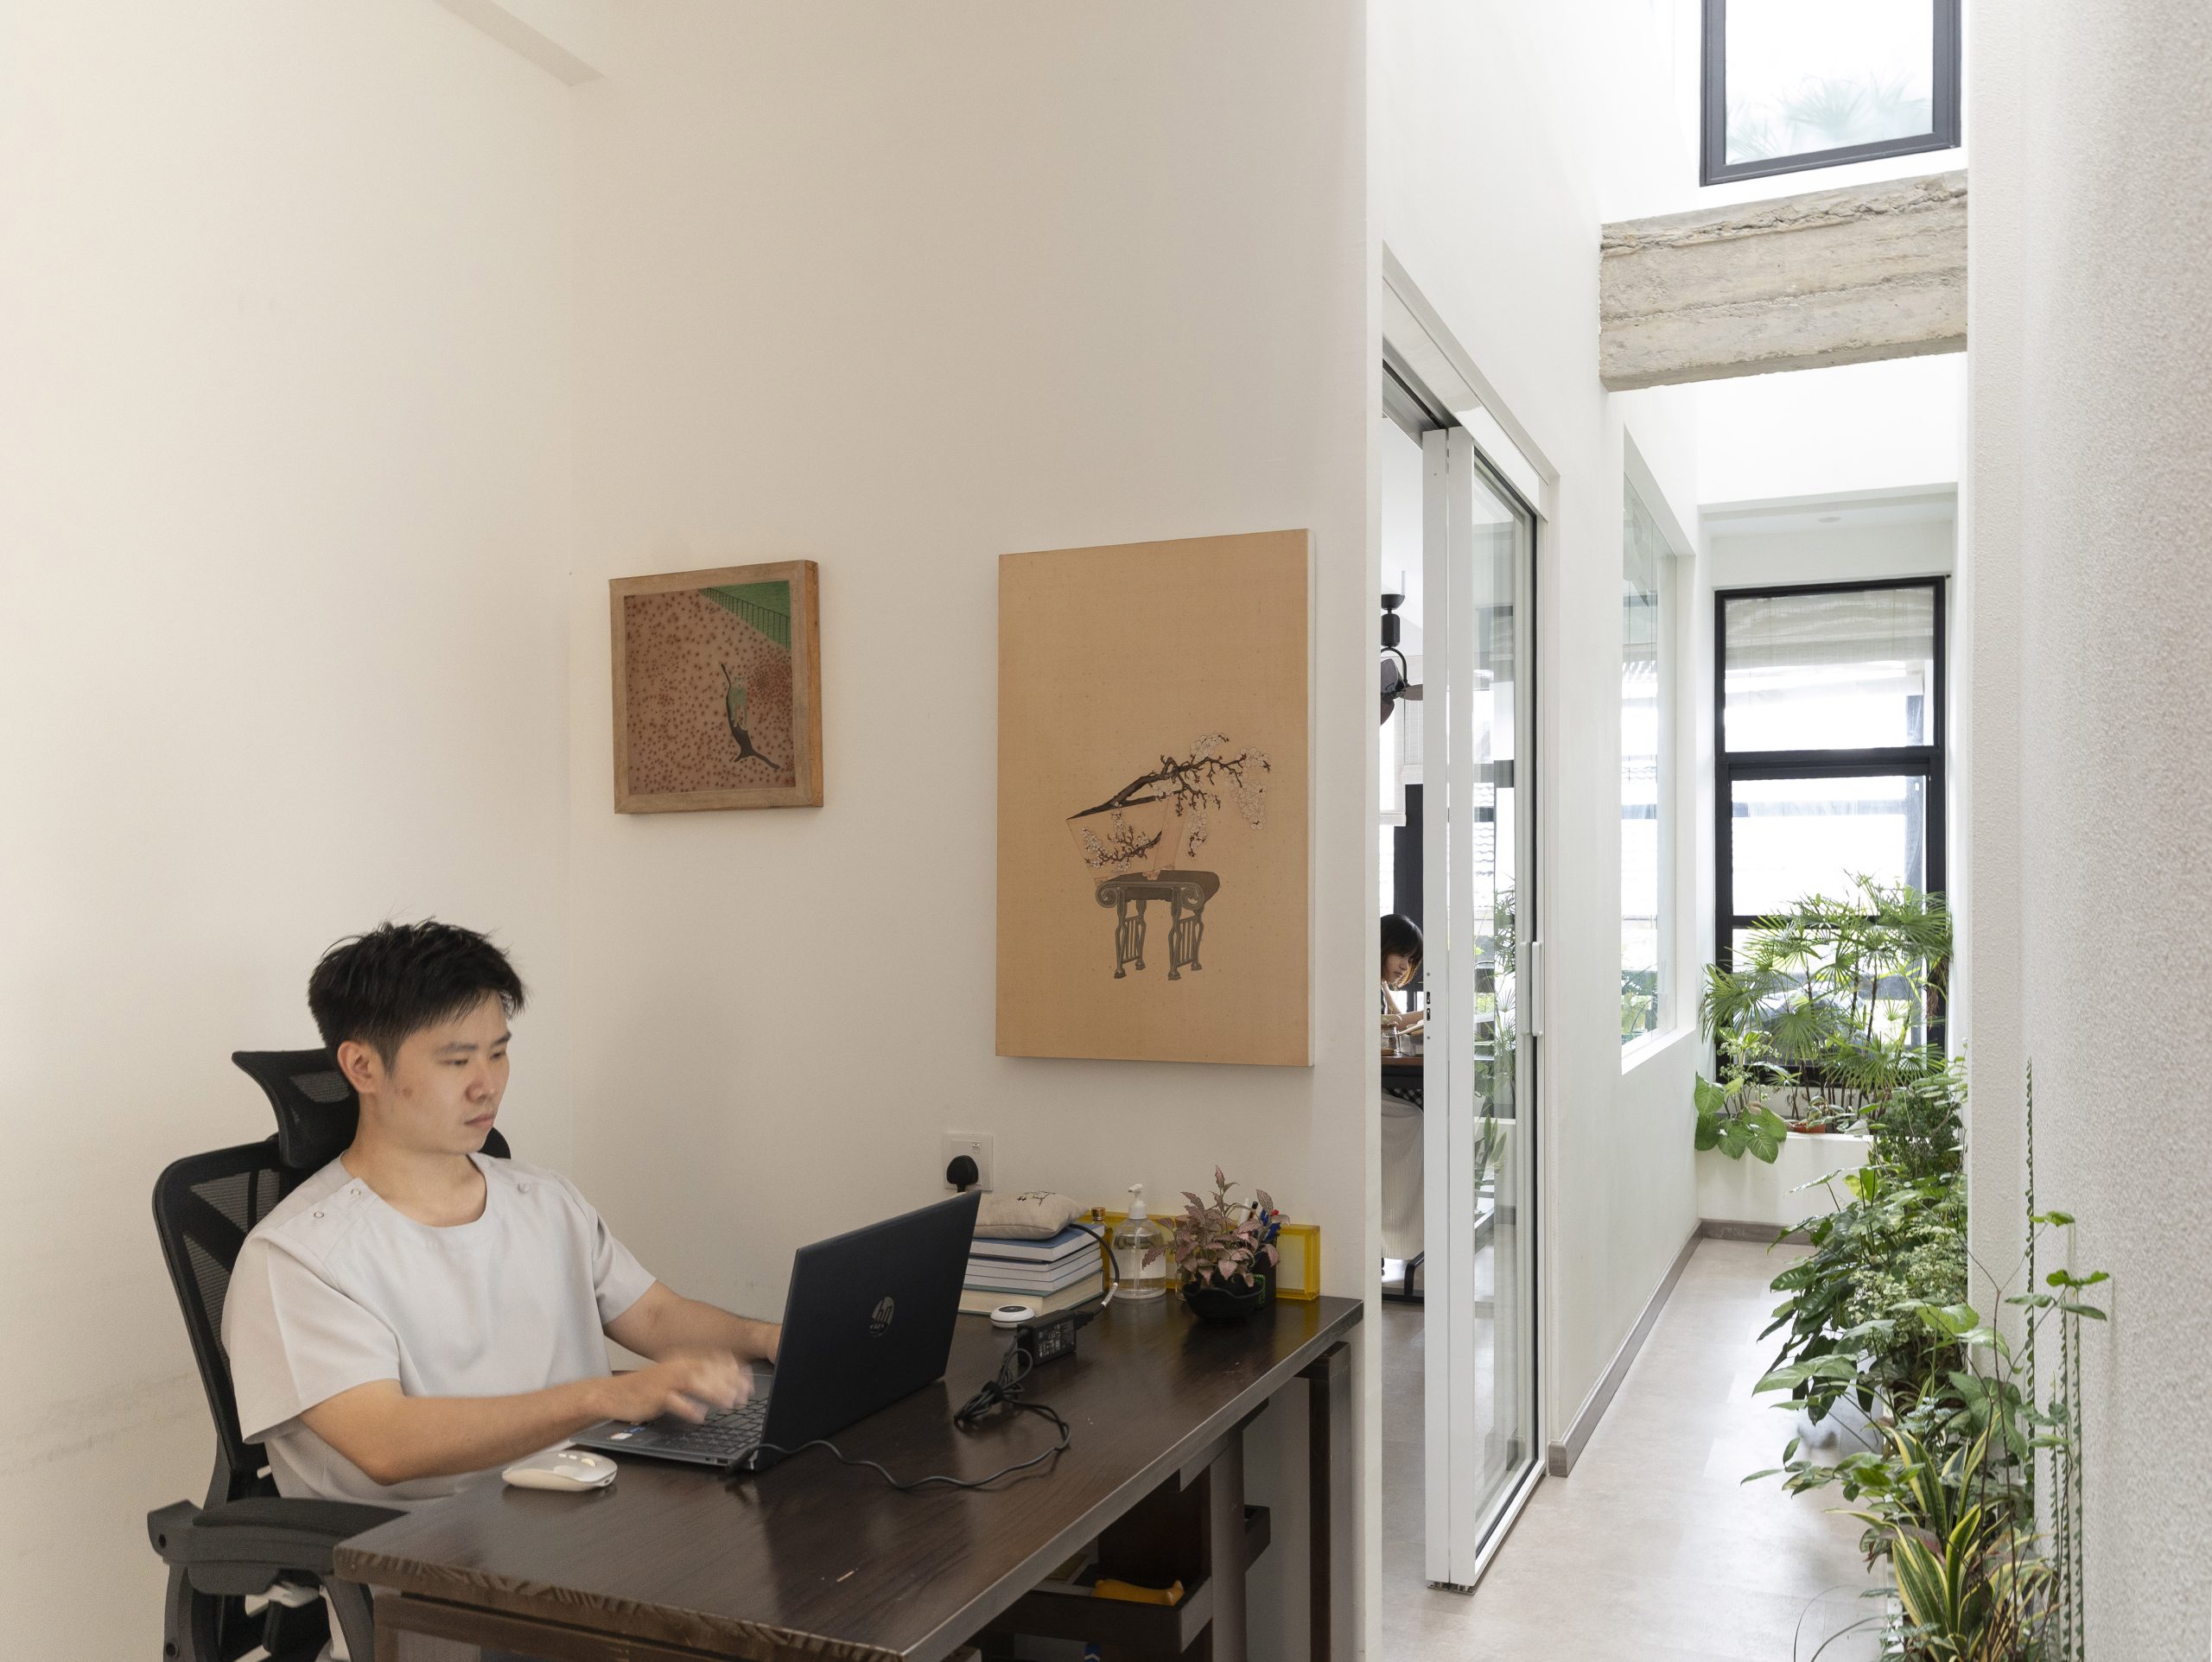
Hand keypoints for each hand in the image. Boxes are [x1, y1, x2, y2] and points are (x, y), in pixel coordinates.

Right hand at [595, 1352, 749, 1424]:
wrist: (614, 1394)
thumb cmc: (648, 1389)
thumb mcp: (673, 1378)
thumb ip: (697, 1377)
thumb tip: (726, 1383)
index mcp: (682, 1361)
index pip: (713, 1360)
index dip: (733, 1369)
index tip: (749, 1381)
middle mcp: (675, 1367)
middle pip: (707, 1370)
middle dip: (729, 1381)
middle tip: (745, 1395)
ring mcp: (664, 1381)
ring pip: (693, 1382)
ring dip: (714, 1392)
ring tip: (729, 1403)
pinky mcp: (654, 1396)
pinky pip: (674, 1401)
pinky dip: (689, 1409)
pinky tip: (700, 1416)